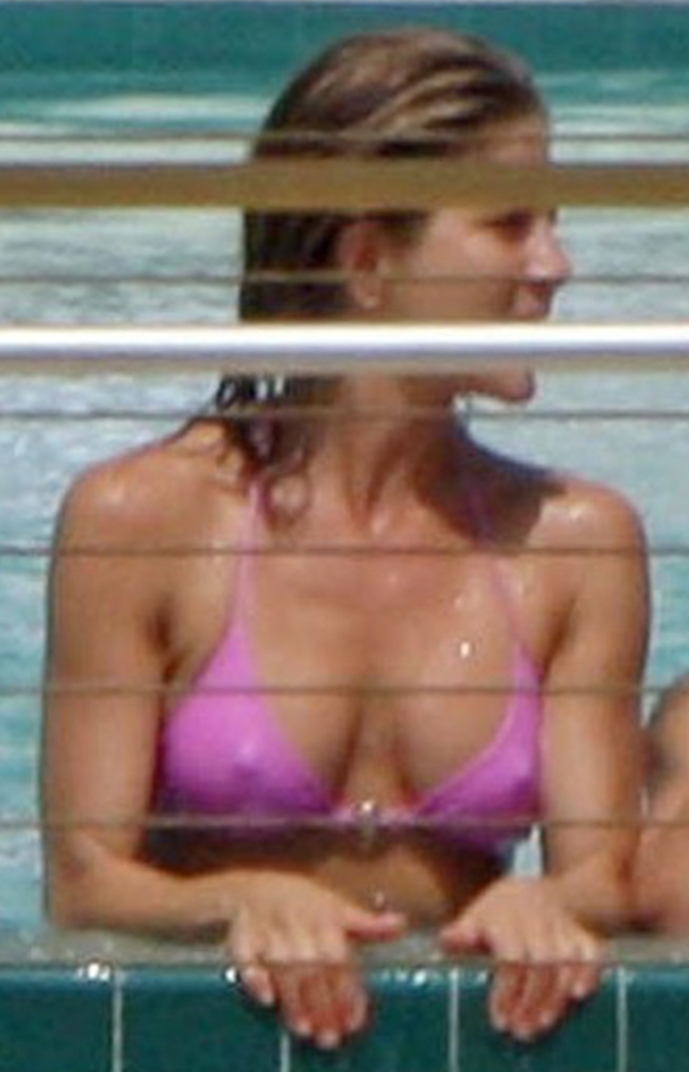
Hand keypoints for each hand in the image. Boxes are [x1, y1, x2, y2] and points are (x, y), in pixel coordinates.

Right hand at [228, 872, 406, 1047]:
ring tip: (305, 1029)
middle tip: (330, 1038)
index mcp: (326, 924)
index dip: (347, 994)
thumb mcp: (339, 908)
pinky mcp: (244, 941)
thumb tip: (402, 924)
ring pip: (283, 972)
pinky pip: (248, 962)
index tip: (352, 1023)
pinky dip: (256, 979)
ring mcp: (270, 937)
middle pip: (313, 973)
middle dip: (322, 1006)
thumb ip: (369, 924)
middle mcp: (300, 931)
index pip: (340, 963)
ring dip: (294, 1001)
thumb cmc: (306, 904)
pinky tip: (266, 998)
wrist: (257, 886)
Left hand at [439, 876, 600, 1041]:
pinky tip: (579, 995)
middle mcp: (535, 921)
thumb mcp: (475, 917)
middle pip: (538, 964)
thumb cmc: (497, 914)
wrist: (532, 889)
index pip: (510, 958)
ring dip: (555, 996)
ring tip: (541, 1024)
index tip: (500, 1021)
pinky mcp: (580, 933)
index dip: (506, 990)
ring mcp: (560, 926)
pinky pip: (590, 951)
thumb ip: (462, 933)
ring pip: (563, 962)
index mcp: (505, 918)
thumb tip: (445, 940)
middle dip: (531, 1000)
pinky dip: (588, 971)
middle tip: (521, 1031)